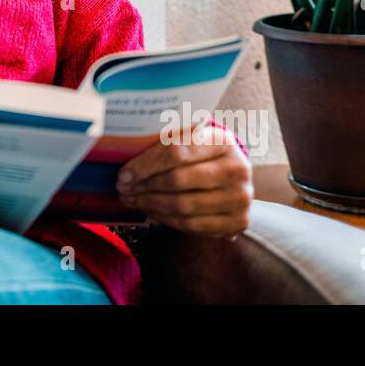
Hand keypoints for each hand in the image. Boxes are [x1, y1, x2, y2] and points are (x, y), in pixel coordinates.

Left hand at [114, 121, 251, 237]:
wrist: (235, 180)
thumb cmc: (203, 156)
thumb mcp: (191, 141)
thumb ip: (166, 144)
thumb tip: (126, 155)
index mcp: (223, 141)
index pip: (177, 152)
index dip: (146, 165)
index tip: (124, 174)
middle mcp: (237, 169)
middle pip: (178, 180)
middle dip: (145, 186)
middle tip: (123, 189)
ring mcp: (240, 198)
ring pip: (183, 205)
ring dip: (151, 204)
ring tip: (132, 200)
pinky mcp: (238, 222)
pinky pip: (192, 225)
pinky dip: (166, 219)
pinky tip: (151, 211)